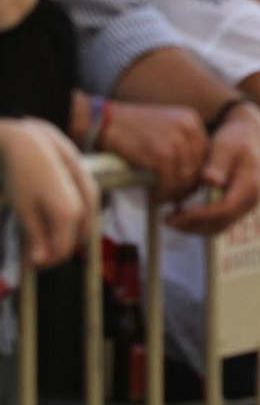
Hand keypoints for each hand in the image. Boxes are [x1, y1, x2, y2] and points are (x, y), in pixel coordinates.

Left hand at [0, 118, 96, 268]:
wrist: (30, 140)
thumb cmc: (23, 174)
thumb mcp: (23, 210)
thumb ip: (35, 238)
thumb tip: (39, 262)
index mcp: (69, 215)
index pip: (61, 251)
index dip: (44, 262)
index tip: (28, 264)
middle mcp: (85, 206)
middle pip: (75, 240)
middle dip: (57, 250)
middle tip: (34, 251)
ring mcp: (91, 193)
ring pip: (85, 226)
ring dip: (67, 236)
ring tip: (44, 234)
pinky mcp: (90, 183)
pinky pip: (88, 212)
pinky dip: (75, 221)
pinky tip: (58, 216)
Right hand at [98, 100, 207, 202]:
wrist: (104, 122)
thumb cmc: (131, 128)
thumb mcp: (165, 126)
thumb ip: (182, 142)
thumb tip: (193, 173)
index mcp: (191, 120)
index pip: (207, 153)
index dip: (198, 172)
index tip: (187, 185)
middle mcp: (188, 128)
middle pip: (200, 166)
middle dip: (188, 186)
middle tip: (175, 196)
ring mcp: (175, 140)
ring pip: (186, 177)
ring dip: (175, 193)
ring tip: (163, 198)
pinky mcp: (161, 154)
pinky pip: (169, 182)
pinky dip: (162, 194)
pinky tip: (153, 197)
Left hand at [166, 104, 259, 234]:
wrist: (252, 138)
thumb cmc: (236, 139)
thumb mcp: (226, 146)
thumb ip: (218, 164)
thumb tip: (210, 181)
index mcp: (250, 186)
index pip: (223, 210)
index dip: (198, 215)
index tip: (175, 213)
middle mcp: (251, 201)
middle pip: (220, 224)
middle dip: (192, 225)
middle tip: (166, 220)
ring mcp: (246, 207)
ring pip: (218, 227)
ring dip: (193, 227)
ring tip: (170, 219)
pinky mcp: (238, 208)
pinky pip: (218, 222)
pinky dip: (199, 223)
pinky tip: (182, 214)